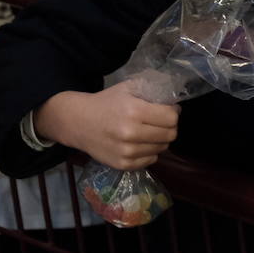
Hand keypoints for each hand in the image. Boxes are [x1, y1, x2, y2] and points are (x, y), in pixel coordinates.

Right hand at [34, 83, 179, 170]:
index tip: (168, 110)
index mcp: (134, 111)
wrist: (78, 122)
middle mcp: (130, 133)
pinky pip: (151, 160)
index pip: (171, 118)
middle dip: (170, 127)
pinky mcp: (122, 164)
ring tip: (148, 132)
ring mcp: (126, 152)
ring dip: (160, 140)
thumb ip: (152, 88)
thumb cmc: (106, 103)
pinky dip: (150, 152)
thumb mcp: (128, 88)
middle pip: (170, 135)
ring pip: (162, 148)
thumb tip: (175, 97)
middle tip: (161, 122)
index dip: (173, 113)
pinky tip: (140, 143)